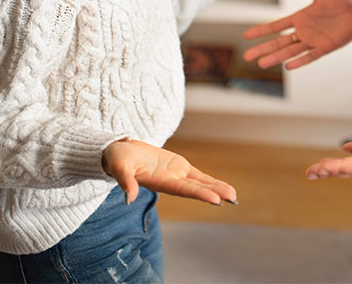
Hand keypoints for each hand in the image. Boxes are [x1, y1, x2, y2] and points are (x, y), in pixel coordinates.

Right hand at [101, 139, 236, 205]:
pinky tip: (223, 188)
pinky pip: (198, 175)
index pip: (182, 189)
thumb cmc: (118, 159)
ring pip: (200, 183)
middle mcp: (171, 181)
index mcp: (159, 182)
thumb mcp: (119, 167)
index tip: (216, 200)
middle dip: (214, 193)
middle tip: (233, 198)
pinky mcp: (179, 167)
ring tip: (234, 196)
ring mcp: (176, 175)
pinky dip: (211, 181)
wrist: (120, 152)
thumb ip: (125, 181)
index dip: (199, 194)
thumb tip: (129, 198)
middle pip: (196, 188)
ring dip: (216, 189)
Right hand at [241, 0, 351, 69]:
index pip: (276, 26)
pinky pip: (310, 56)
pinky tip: (288, 66)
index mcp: (300, 17)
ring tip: (262, 63)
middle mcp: (304, 31)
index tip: (247, 35)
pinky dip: (299, 61)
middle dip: (263, 48)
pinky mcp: (325, 47)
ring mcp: (313, 40)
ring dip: (276, 56)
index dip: (262, 30)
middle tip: (248, 56)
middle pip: (279, 42)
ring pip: (290, 51)